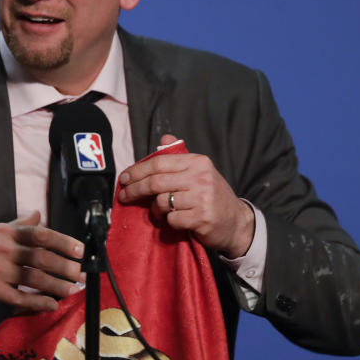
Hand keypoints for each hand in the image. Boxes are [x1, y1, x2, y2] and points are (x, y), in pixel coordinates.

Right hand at [0, 211, 84, 312]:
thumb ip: (18, 224)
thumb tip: (38, 214)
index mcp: (5, 232)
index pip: (41, 234)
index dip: (63, 242)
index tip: (80, 250)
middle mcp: (3, 248)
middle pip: (41, 257)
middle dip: (65, 266)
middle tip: (81, 274)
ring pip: (34, 277)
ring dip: (56, 285)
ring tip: (71, 290)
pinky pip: (19, 297)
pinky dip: (37, 302)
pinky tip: (50, 305)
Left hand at [118, 134, 254, 257]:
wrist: (236, 221)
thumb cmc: (212, 195)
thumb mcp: (200, 171)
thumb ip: (179, 156)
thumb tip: (164, 138)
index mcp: (197, 162)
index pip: (159, 162)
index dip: (137, 170)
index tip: (124, 178)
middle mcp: (201, 177)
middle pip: (156, 182)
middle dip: (135, 189)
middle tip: (124, 196)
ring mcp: (202, 198)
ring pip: (162, 202)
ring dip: (155, 209)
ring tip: (159, 211)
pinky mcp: (201, 218)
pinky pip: (172, 219)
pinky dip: (169, 221)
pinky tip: (176, 220)